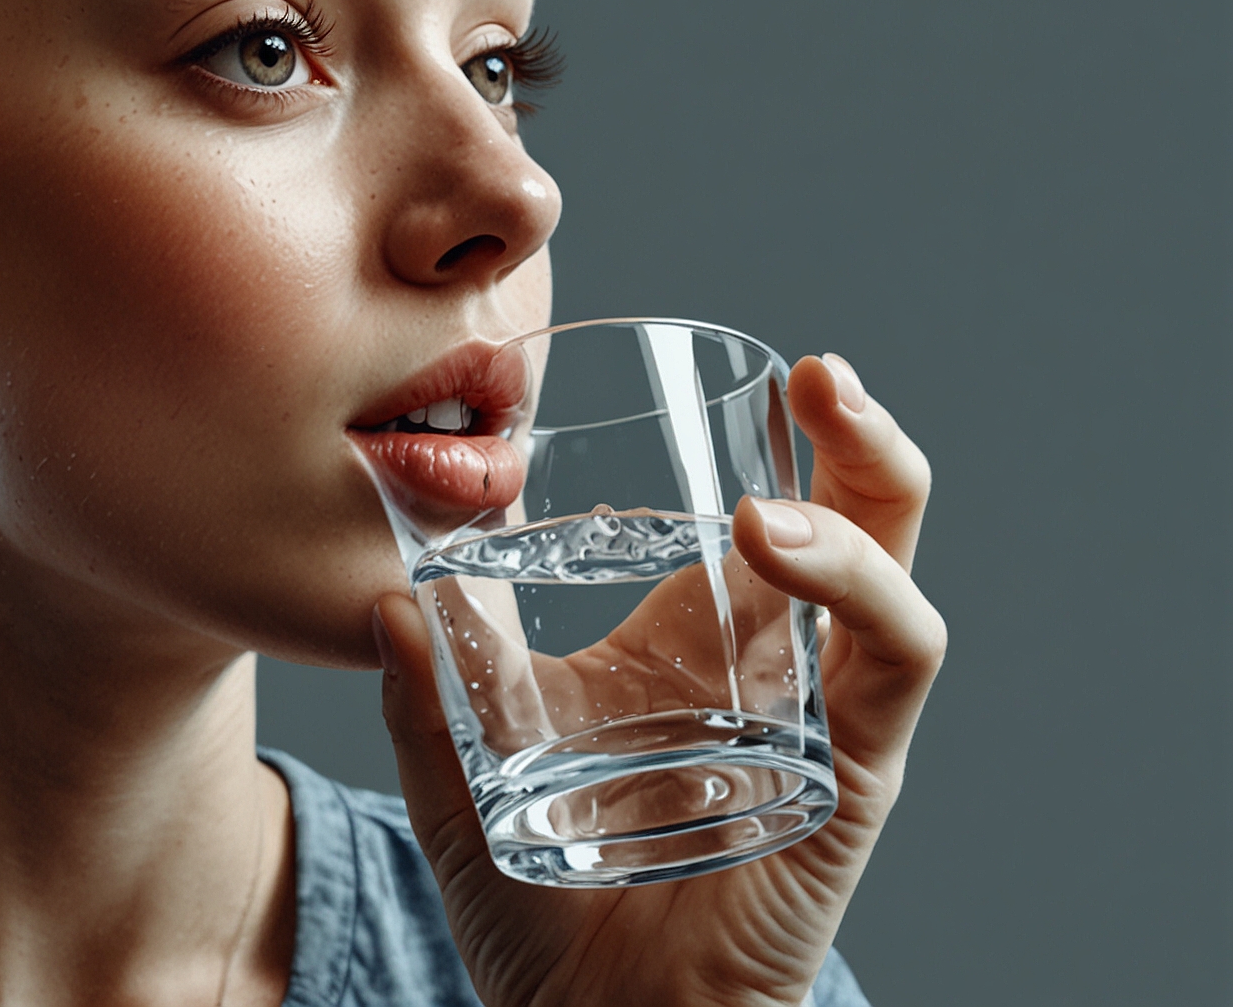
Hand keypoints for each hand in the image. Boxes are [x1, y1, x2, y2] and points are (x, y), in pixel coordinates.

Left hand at [374, 353, 943, 1005]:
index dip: (757, 438)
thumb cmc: (545, 908)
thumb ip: (430, 692)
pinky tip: (777, 546)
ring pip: (893, 571)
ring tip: (793, 441)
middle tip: (814, 372)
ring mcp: (819, 713)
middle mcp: (771, 664)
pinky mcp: (850, 772)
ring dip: (864, 491)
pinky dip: (858, 590)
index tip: (716, 371)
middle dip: (853, 435)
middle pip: (852, 519)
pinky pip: (894, 660)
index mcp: (691, 643)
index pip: (757, 513)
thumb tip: (384, 598)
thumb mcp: (466, 779)